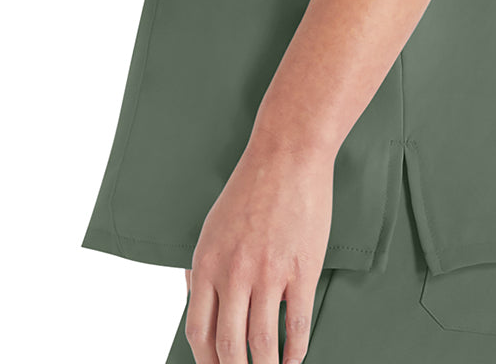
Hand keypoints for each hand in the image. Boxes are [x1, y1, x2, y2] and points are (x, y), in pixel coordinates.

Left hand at [180, 133, 335, 363]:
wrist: (287, 153)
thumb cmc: (251, 186)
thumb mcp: (213, 226)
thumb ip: (204, 267)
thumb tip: (195, 301)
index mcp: (206, 263)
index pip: (198, 332)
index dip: (206, 363)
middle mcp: (234, 273)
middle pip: (229, 346)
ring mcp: (269, 273)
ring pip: (263, 343)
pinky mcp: (301, 269)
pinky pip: (297, 324)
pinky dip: (296, 350)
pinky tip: (296, 358)